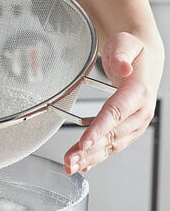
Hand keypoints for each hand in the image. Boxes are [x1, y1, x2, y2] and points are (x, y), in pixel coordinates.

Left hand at [64, 31, 158, 173]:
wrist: (142, 61)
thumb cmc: (131, 52)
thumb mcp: (126, 44)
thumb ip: (122, 54)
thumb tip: (122, 66)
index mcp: (139, 92)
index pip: (116, 113)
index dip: (100, 128)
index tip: (84, 142)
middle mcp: (140, 112)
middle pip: (112, 135)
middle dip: (90, 150)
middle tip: (69, 161)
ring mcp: (134, 124)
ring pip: (111, 145)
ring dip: (90, 158)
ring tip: (70, 166)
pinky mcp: (127, 130)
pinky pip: (111, 146)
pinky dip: (96, 157)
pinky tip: (83, 165)